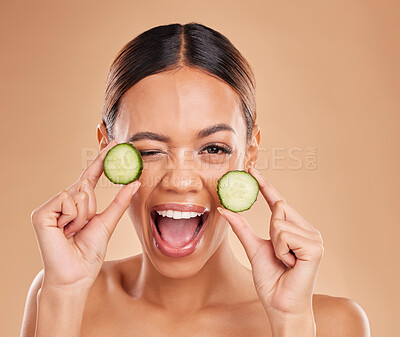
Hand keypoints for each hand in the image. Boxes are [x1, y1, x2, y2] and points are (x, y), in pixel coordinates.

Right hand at [31, 140, 140, 289]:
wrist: (76, 274)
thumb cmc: (89, 252)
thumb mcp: (108, 223)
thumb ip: (120, 201)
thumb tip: (136, 182)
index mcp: (78, 203)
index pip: (91, 176)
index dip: (102, 160)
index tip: (115, 144)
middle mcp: (63, 202)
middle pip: (85, 185)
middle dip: (91, 208)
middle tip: (83, 228)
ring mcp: (51, 207)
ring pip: (79, 193)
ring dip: (83, 215)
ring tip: (74, 232)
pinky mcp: (41, 213)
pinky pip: (67, 200)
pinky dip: (73, 217)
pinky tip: (64, 231)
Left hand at [217, 166, 323, 317]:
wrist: (280, 305)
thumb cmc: (271, 280)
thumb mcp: (253, 248)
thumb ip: (241, 228)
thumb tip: (224, 209)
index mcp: (295, 229)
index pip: (279, 202)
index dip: (265, 186)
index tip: (252, 170)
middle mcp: (307, 229)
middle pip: (279, 207)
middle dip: (270, 230)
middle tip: (278, 254)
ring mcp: (314, 237)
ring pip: (279, 221)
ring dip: (274, 244)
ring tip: (284, 261)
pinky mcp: (315, 246)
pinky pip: (284, 234)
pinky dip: (280, 250)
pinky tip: (290, 264)